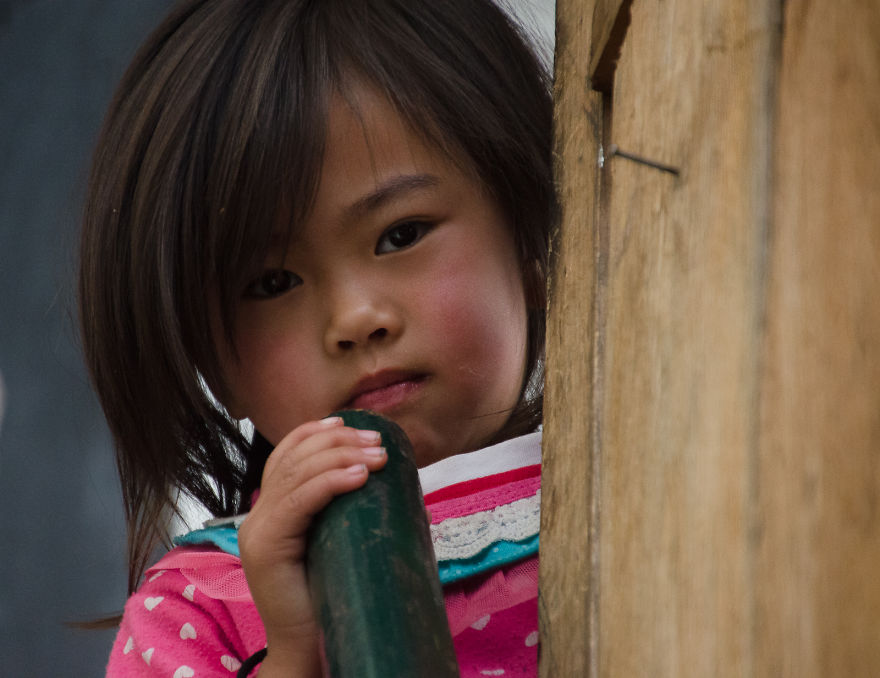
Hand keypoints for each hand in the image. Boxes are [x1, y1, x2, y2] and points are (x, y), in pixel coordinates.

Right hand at [237, 417, 387, 673]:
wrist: (311, 648)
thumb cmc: (332, 597)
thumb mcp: (335, 542)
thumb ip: (342, 512)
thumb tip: (386, 479)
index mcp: (269, 512)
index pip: (284, 457)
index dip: (312, 433)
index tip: (347, 422)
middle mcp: (257, 516)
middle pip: (292, 459)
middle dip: (337, 442)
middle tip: (377, 441)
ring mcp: (257, 531)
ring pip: (296, 474)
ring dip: (341, 456)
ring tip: (378, 455)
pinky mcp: (266, 548)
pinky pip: (298, 501)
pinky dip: (330, 482)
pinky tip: (359, 476)